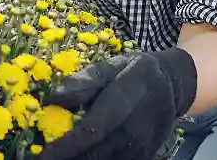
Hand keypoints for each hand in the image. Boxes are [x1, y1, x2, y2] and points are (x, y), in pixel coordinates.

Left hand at [38, 47, 196, 159]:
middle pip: (97, 154)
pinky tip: (78, 158)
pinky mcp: (145, 156)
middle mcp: (134, 128)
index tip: (42, 155)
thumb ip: (84, 81)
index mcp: (124, 100)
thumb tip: (51, 97)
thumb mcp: (112, 66)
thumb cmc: (134, 73)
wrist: (173, 85)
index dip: (66, 146)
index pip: (92, 129)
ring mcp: (141, 147)